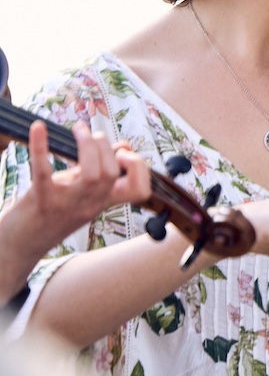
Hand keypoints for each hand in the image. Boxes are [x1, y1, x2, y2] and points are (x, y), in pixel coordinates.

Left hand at [8, 120, 151, 251]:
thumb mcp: (80, 196)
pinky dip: (41, 147)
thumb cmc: (49, 218)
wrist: (21, 247)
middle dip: (106, 147)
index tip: (123, 153)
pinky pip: (43, 171)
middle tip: (92, 134)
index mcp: (102, 203)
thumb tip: (121, 147)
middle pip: (112, 174)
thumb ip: (98, 174)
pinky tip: (38, 128)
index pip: (139, 190)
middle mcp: (89, 205)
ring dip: (87, 146)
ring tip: (79, 131)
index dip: (139, 167)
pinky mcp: (39, 199)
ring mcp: (66, 204)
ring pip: (91, 175)